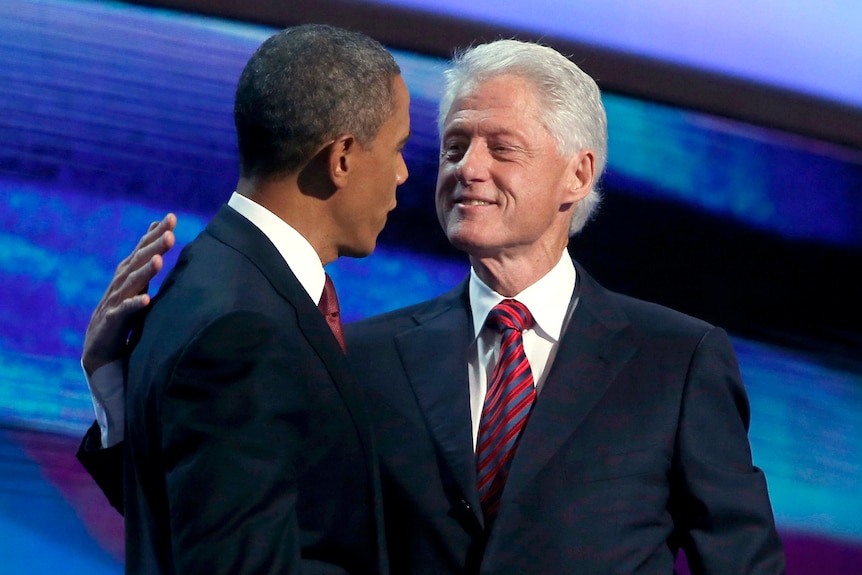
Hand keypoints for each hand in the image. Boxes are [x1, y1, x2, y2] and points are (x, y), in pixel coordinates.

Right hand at [82, 214, 176, 374]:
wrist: (100, 347)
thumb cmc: (123, 310)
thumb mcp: (138, 281)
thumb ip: (147, 258)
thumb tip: (161, 231)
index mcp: (128, 272)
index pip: (143, 248)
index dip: (156, 233)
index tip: (172, 217)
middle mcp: (121, 282)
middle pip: (139, 261)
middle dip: (154, 246)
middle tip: (171, 233)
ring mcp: (116, 300)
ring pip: (132, 283)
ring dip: (145, 271)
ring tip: (159, 260)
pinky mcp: (113, 321)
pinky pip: (125, 312)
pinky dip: (134, 304)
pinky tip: (146, 299)